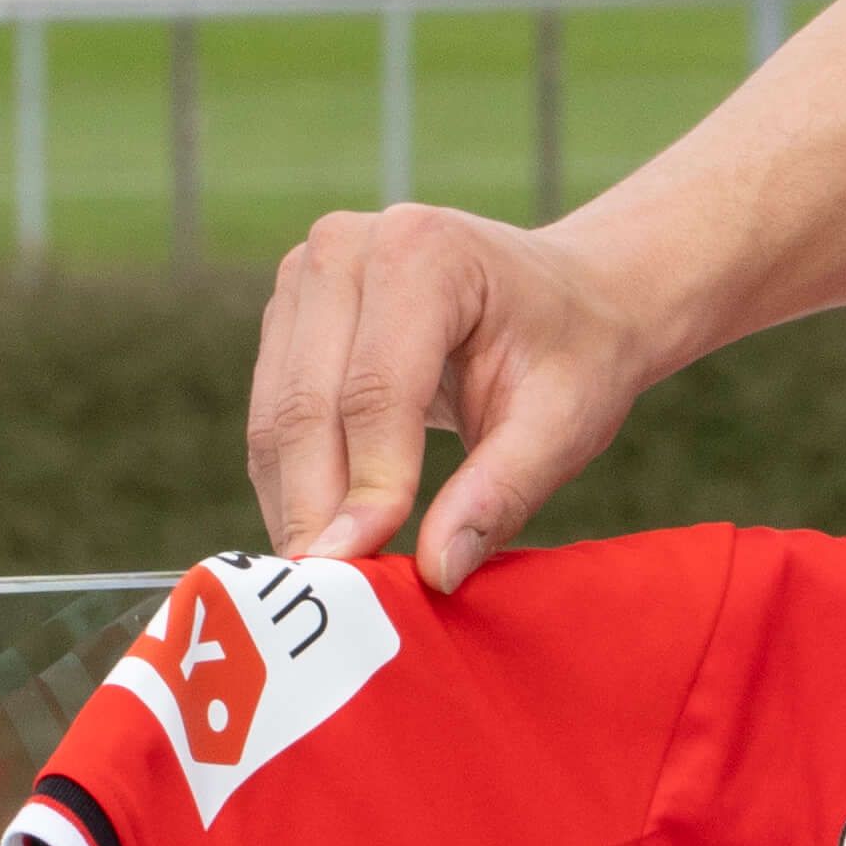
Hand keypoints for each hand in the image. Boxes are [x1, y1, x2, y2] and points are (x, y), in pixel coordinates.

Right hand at [244, 201, 671, 587]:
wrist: (569, 297)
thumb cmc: (573, 353)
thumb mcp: (564, 422)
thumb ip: (501, 493)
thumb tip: (436, 572)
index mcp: (423, 251)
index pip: (375, 390)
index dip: (367, 487)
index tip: (359, 573)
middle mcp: (346, 246)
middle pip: (308, 404)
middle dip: (317, 509)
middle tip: (329, 599)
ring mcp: (306, 275)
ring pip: (276, 417)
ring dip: (295, 505)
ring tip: (326, 583)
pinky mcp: (288, 314)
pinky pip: (272, 416)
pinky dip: (292, 484)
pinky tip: (324, 537)